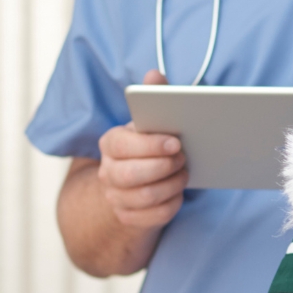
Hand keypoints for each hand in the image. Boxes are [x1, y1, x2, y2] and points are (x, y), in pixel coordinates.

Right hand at [98, 69, 187, 228]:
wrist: (135, 186)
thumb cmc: (147, 148)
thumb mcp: (149, 124)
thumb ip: (152, 98)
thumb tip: (155, 74)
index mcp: (110, 144)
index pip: (123, 144)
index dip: (151, 145)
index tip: (176, 142)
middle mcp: (107, 172)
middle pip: (131, 174)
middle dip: (164, 167)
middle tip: (184, 159)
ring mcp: (116, 197)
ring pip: (146, 196)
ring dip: (172, 185)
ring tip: (184, 174)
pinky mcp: (129, 218)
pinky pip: (155, 215)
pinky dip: (172, 204)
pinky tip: (179, 193)